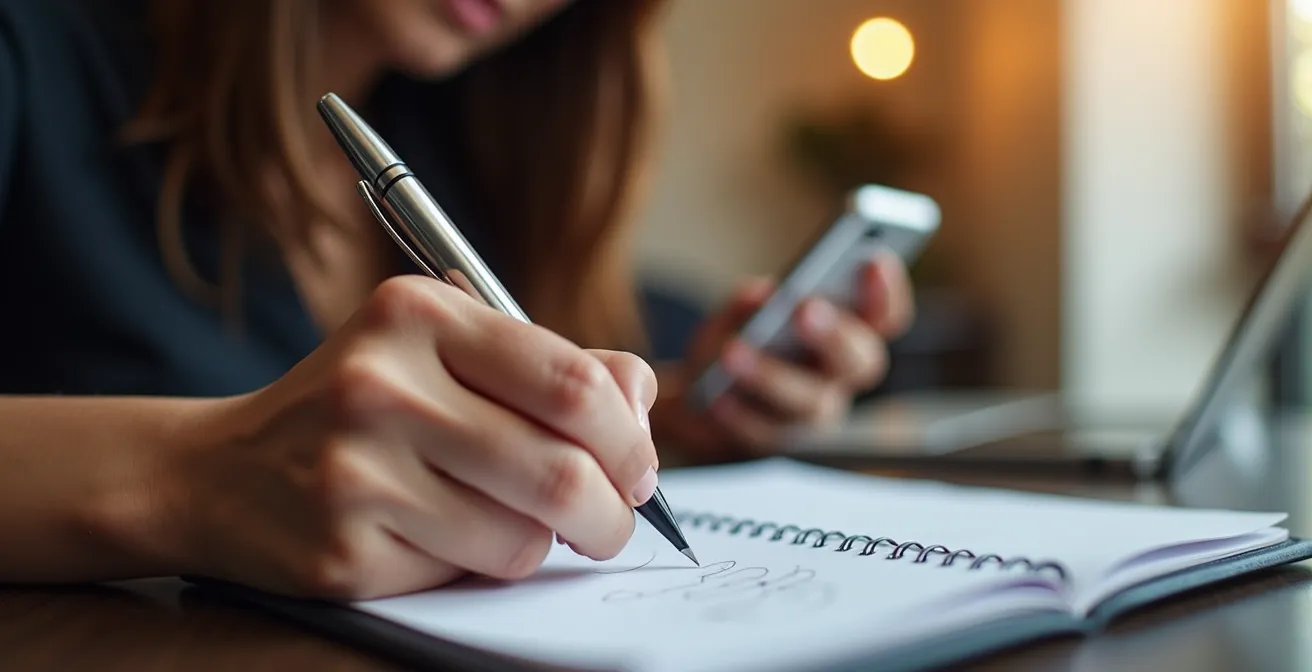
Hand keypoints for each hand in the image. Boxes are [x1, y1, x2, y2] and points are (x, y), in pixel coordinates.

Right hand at [163, 276, 658, 599]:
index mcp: (418, 314)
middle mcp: (382, 384)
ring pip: (526, 534)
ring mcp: (357, 471)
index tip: (639, 467)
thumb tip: (642, 398)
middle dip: (614, 511)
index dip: (629, 438)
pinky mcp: (343, 550)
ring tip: (524, 523)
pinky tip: (452, 537)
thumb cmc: (361, 408)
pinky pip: (471, 573)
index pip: (573, 383)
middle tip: (614, 521)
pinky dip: (488, 564)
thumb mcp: (444, 352)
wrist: (220, 472)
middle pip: (564, 469)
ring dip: (549, 542)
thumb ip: (550, 365)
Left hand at [657, 251, 913, 457]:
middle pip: (860, 361)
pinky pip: (764, 432)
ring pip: (809, 401)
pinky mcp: (775, 442)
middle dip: (835, 334)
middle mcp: (840, 377)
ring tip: (733, 350)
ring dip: (772, 374)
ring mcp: (811, 415)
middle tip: (806, 308)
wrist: (701, 403)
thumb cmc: (739, 344)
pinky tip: (719, 397)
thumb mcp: (738, 313)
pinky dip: (740, 413)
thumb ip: (750, 302)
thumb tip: (762, 295)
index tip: (874, 259)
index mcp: (846, 333)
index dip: (886, 291)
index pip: (884, 316)